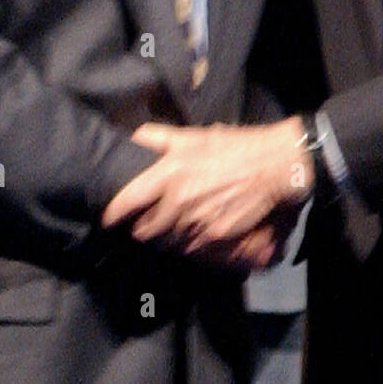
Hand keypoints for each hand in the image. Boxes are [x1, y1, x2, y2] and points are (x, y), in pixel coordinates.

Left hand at [101, 119, 312, 256]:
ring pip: (166, 242)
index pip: (127, 201)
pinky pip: (190, 248)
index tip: (108, 218)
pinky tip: (193, 231)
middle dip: (142, 228)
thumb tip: (133, 137)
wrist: (274, 166)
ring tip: (171, 226)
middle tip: (145, 222)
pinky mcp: (213, 235)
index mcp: (169, 172)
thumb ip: (160, 138)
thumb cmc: (233, 147)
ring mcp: (196, 221)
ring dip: (165, 237)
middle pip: (144, 229)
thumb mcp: (194, 136)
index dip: (113, 214)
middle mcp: (178, 200)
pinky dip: (187, 243)